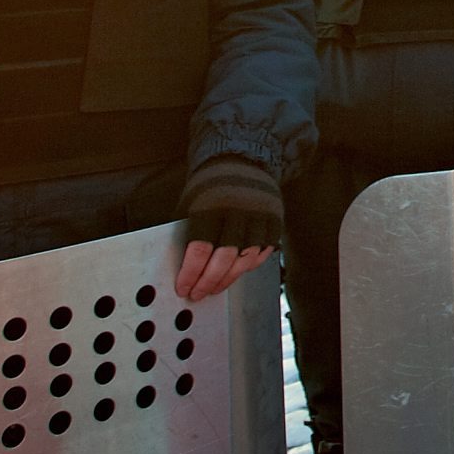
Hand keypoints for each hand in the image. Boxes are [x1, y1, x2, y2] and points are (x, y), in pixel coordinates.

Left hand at [174, 155, 283, 300]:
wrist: (242, 159)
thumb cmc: (210, 184)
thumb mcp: (191, 201)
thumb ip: (186, 231)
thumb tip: (179, 266)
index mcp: (212, 205)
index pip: (200, 249)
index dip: (190, 273)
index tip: (183, 287)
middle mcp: (239, 211)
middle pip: (224, 259)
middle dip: (208, 282)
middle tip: (197, 294)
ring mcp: (260, 216)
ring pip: (245, 260)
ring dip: (228, 279)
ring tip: (214, 288)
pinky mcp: (274, 221)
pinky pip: (263, 253)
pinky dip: (248, 267)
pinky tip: (235, 272)